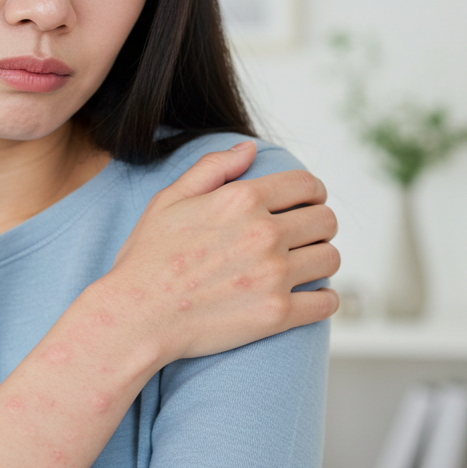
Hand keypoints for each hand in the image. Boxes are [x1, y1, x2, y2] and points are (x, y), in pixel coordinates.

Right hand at [95, 141, 340, 363]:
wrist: (136, 317)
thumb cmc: (147, 259)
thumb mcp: (169, 201)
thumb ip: (212, 168)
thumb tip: (250, 150)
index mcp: (242, 200)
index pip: (307, 185)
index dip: (313, 193)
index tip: (308, 204)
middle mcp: (264, 233)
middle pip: (325, 220)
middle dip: (318, 225)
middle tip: (305, 237)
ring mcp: (273, 275)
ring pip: (330, 258)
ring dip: (320, 260)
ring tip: (304, 267)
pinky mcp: (277, 314)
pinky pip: (326, 302)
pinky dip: (323, 299)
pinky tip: (307, 298)